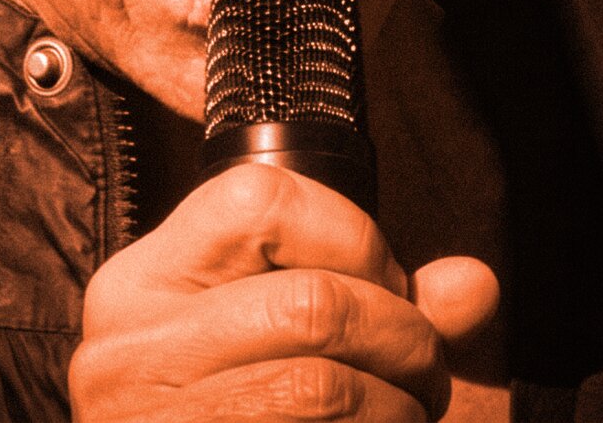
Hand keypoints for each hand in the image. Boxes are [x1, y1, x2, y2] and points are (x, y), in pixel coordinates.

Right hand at [70, 164, 498, 421]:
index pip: (261, 202)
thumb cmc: (250, 421)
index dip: (356, 239)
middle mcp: (126, 351)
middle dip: (406, 339)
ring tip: (407, 416)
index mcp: (144, 285)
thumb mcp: (299, 344)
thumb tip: (476, 285)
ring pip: (320, 388)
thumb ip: (392, 307)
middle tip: (426, 375)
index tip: (385, 290)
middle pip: (313, 303)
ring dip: (399, 407)